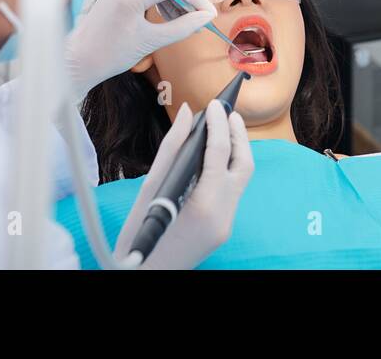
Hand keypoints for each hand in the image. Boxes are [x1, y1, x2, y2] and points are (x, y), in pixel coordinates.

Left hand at [64, 0, 215, 101]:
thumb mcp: (151, 41)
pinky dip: (159, 6)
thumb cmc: (108, 55)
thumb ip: (182, 27)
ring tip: (186, 24)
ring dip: (174, 4)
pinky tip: (168, 20)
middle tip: (200, 21)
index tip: (208, 14)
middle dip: (186, 2)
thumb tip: (205, 18)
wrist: (76, 64)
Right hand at [115, 100, 254, 269]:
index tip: (215, 103)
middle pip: (243, 165)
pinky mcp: (223, 229)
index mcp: (204, 204)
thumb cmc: (136, 240)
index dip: (219, 123)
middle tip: (227, 112)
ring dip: (235, 151)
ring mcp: (226, 225)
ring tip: (222, 129)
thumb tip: (187, 115)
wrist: (144, 277)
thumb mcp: (148, 191)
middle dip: (239, 134)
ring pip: (241, 179)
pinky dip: (226, 170)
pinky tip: (212, 159)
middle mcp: (222, 215)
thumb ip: (171, 149)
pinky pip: (231, 192)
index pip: (220, 152)